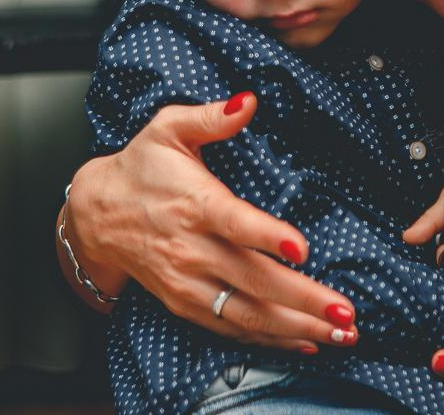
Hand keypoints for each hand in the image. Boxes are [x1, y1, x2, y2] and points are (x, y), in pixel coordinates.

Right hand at [59, 94, 359, 354]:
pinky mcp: (185, 303)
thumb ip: (210, 117)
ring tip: (340, 333)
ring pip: (247, 313)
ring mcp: (188, 282)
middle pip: (252, 279)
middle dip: (303, 298)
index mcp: (193, 203)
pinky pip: (231, 328)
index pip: (233, 222)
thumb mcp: (167, 129)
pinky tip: (307, 341)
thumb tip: (248, 101)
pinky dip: (270, 340)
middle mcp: (191, 248)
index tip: (301, 247)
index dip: (267, 236)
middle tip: (345, 309)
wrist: (98, 215)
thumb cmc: (141, 168)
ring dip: (297, 327)